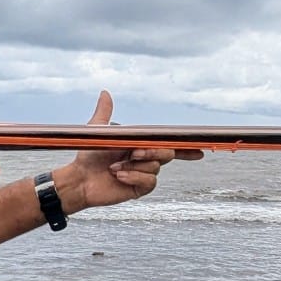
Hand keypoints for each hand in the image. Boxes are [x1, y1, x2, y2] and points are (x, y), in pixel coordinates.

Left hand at [53, 91, 201, 211]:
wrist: (80, 179)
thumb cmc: (89, 155)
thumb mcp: (98, 131)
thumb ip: (105, 113)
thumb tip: (105, 93)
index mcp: (141, 144)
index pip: (168, 144)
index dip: (186, 147)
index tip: (200, 148)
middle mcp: (146, 159)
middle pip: (166, 153)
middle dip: (151, 152)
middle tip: (132, 153)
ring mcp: (144, 174)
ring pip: (155, 167)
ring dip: (134, 166)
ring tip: (114, 168)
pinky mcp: (139, 188)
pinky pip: (149, 181)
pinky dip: (133, 177)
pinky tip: (118, 176)